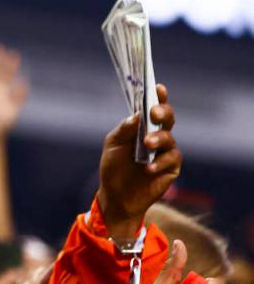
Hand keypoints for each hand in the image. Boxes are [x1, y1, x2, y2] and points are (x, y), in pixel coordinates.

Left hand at [97, 84, 180, 236]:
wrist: (116, 195)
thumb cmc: (114, 167)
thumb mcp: (113, 145)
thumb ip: (124, 130)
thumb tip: (137, 115)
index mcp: (143, 128)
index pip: (153, 109)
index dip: (158, 97)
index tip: (158, 88)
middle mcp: (157, 136)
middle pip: (167, 119)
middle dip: (163, 113)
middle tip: (154, 113)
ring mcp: (165, 152)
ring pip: (170, 139)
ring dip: (159, 139)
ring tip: (148, 144)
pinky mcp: (171, 168)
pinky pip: (171, 160)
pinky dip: (160, 162)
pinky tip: (148, 168)